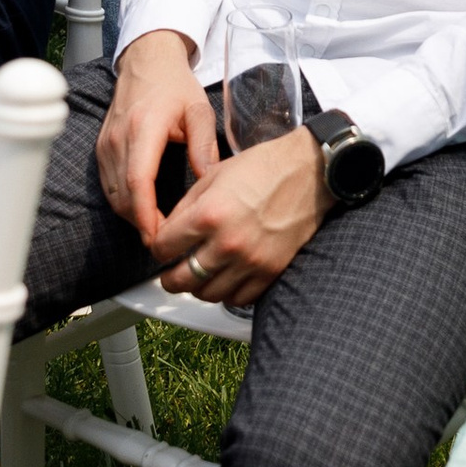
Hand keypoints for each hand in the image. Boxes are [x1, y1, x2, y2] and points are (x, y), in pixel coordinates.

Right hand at [97, 30, 216, 238]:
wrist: (147, 62)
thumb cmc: (175, 86)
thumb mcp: (199, 110)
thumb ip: (205, 145)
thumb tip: (208, 180)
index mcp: (143, 128)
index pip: (139, 181)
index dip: (146, 215)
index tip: (160, 237)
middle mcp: (119, 138)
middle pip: (123, 195)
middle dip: (141, 224)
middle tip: (166, 243)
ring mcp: (106, 144)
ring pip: (113, 195)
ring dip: (132, 216)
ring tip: (158, 231)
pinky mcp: (101, 149)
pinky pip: (109, 185)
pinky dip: (124, 203)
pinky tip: (144, 212)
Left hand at [146, 126, 326, 307]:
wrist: (308, 172)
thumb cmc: (264, 168)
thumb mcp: (213, 176)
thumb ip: (186, 207)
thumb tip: (169, 231)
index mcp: (208, 215)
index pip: (163, 248)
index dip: (157, 248)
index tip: (161, 248)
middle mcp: (227, 243)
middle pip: (181, 280)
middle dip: (169, 278)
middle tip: (169, 274)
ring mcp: (250, 261)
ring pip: (208, 294)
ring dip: (198, 288)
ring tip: (198, 276)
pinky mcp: (270, 271)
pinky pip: (239, 299)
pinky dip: (227, 293)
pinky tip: (225, 279)